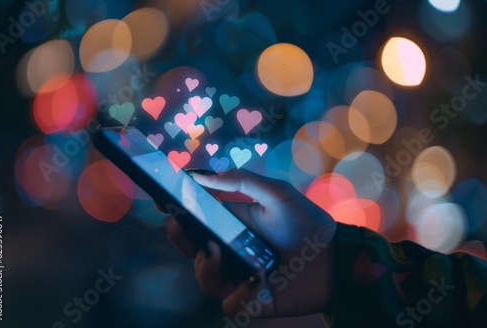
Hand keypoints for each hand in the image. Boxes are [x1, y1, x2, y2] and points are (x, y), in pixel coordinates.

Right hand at [163, 169, 336, 317]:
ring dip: (205, 265)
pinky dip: (240, 293)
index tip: (162, 201)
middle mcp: (232, 251)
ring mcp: (239, 276)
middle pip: (192, 251)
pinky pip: (230, 303)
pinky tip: (257, 279)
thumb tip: (201, 175)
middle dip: (179, 239)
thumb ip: (241, 181)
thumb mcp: (276, 193)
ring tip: (216, 252)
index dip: (178, 215)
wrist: (335, 257)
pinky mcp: (252, 301)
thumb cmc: (307, 223)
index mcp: (233, 226)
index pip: (198, 223)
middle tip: (174, 224)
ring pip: (205, 278)